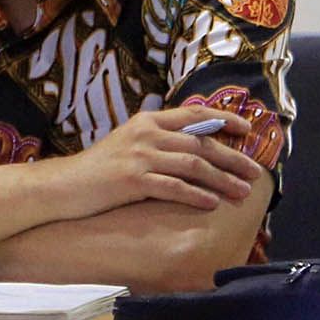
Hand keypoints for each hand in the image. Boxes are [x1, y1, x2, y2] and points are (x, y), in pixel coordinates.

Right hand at [56, 107, 263, 217]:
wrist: (64, 185)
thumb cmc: (99, 168)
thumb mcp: (129, 143)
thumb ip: (159, 140)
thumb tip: (195, 147)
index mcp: (147, 120)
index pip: (194, 114)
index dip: (224, 119)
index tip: (247, 129)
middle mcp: (146, 133)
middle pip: (200, 143)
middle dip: (232, 157)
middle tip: (254, 173)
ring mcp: (139, 156)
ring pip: (193, 165)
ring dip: (222, 180)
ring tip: (242, 193)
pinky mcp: (133, 180)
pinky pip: (174, 187)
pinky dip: (196, 196)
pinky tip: (212, 204)